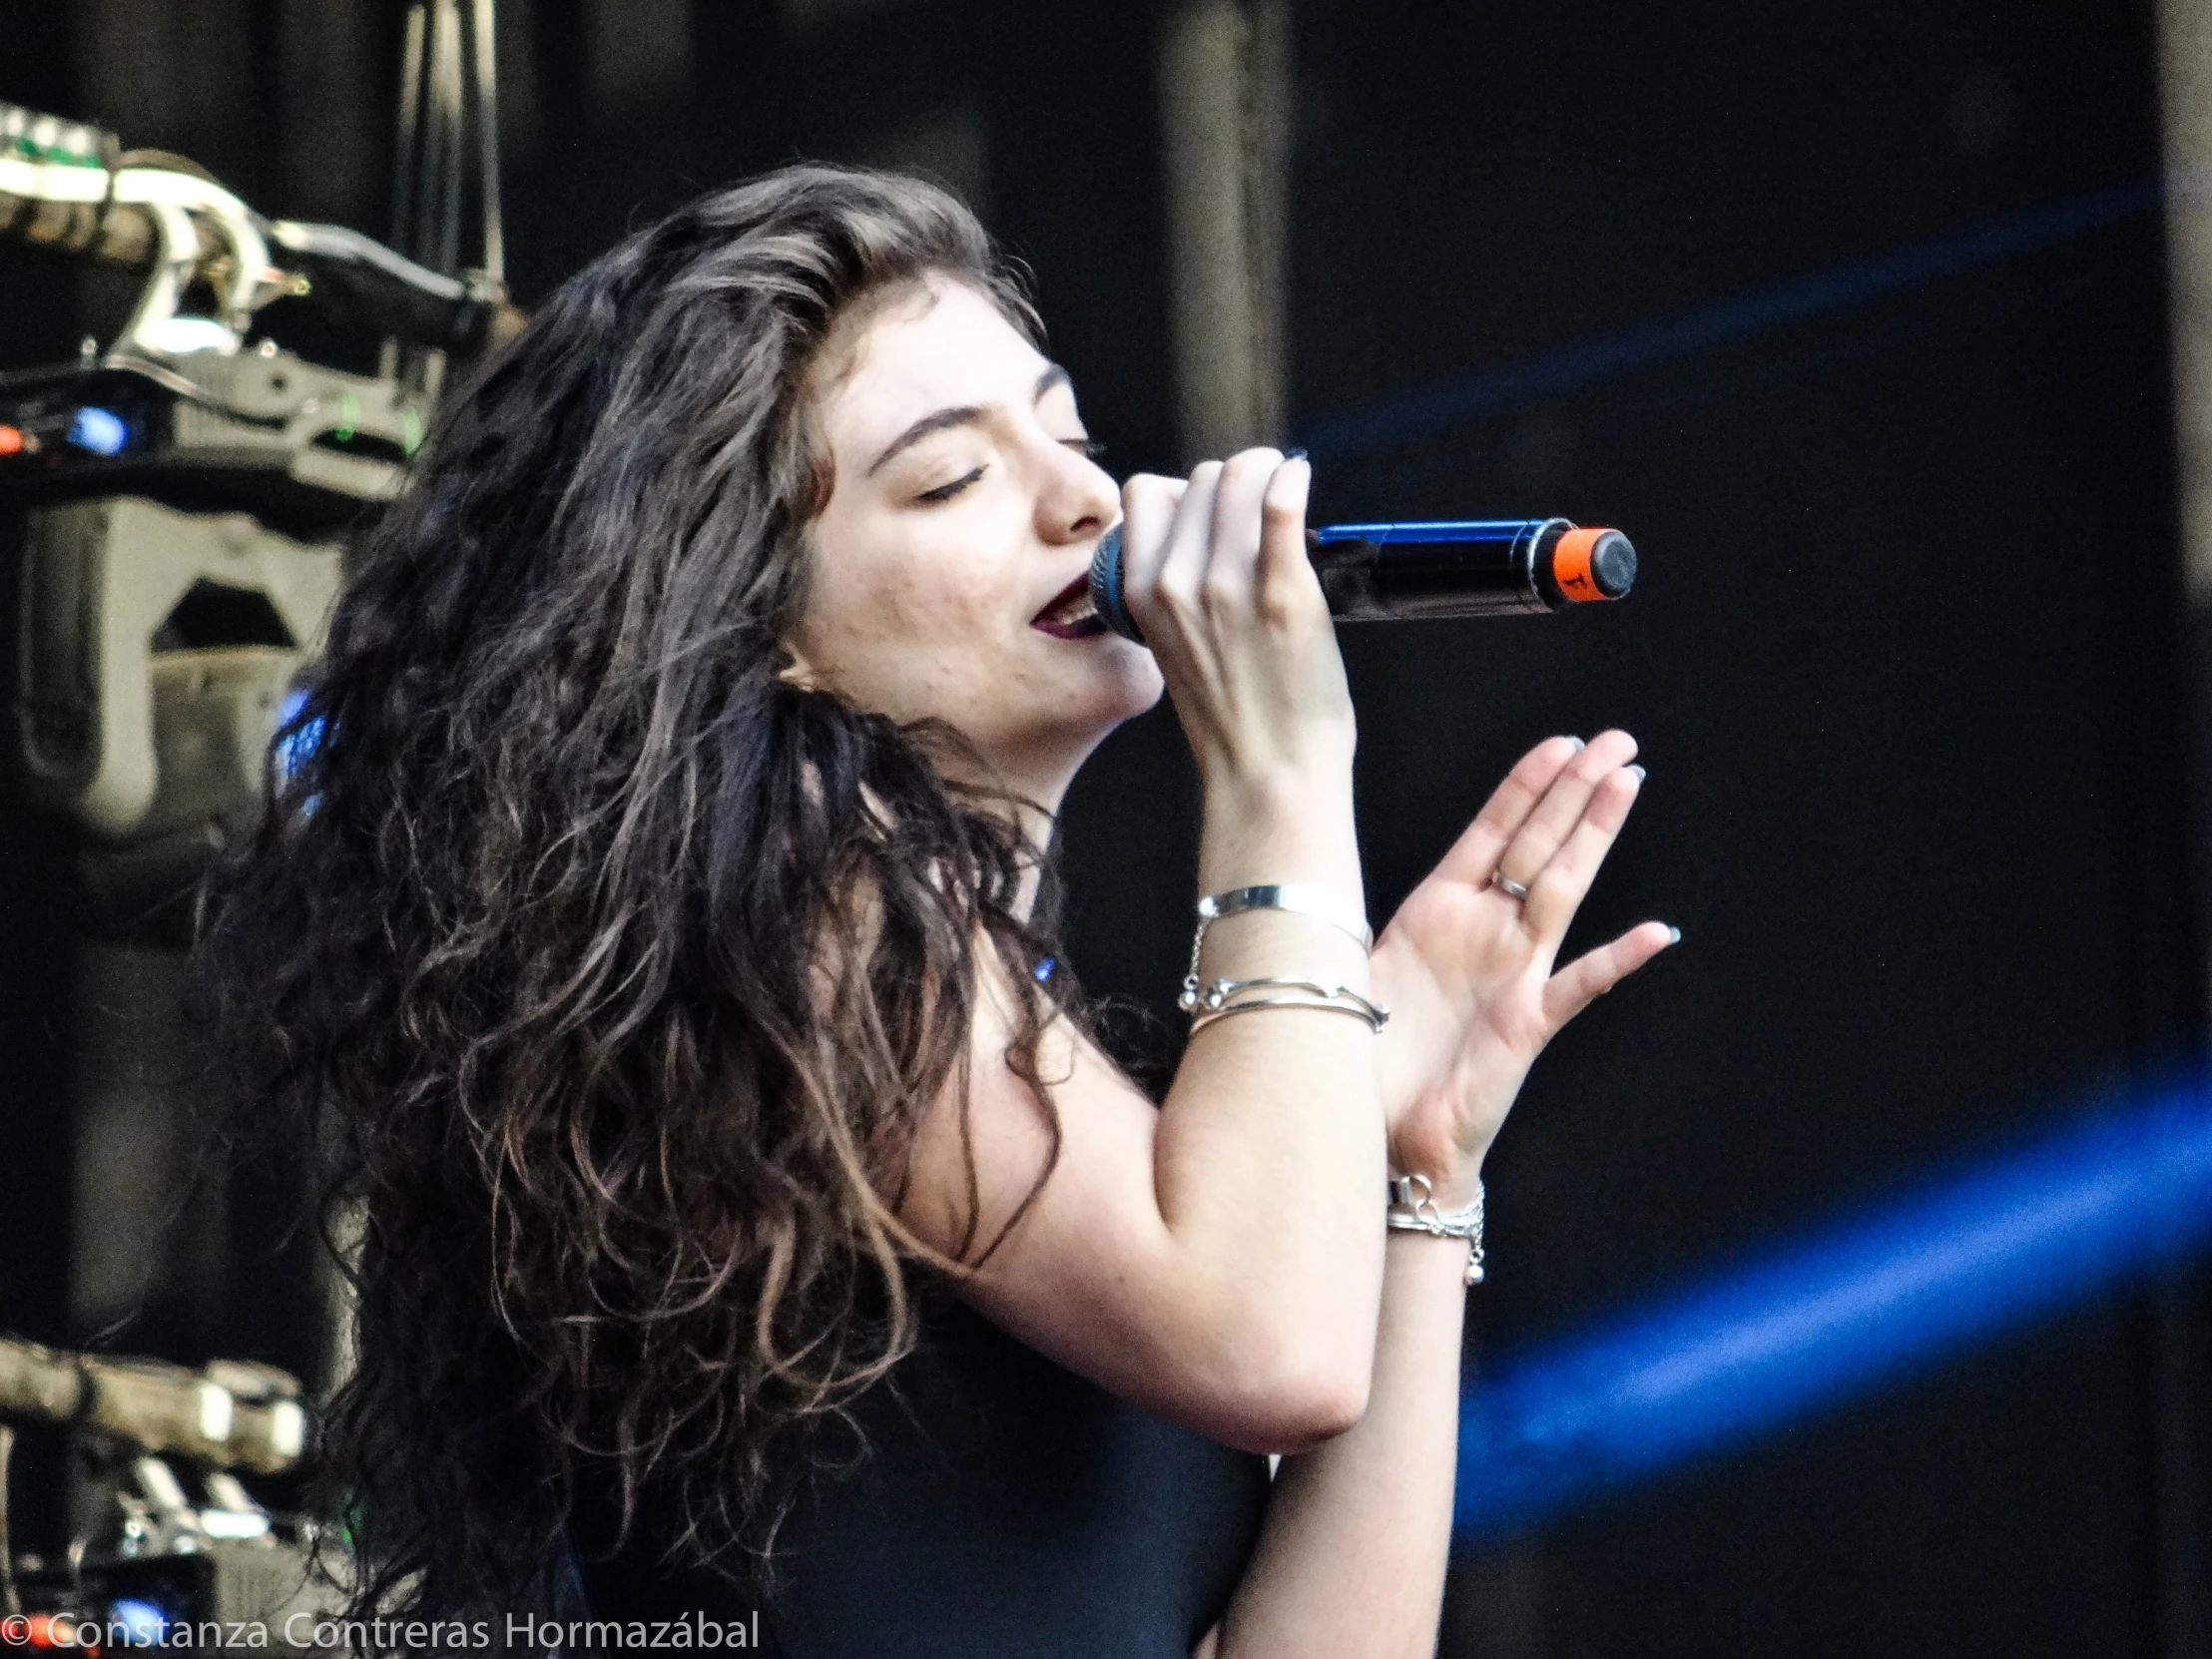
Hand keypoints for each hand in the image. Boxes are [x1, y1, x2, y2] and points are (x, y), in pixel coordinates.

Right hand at [1120, 451, 1353, 789]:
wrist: (1269, 773)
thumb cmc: (1233, 719)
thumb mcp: (1174, 644)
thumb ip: (1175, 588)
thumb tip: (1204, 531)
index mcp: (1141, 593)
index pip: (1145, 492)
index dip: (1182, 491)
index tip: (1212, 511)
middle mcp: (1176, 581)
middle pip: (1199, 477)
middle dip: (1233, 482)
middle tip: (1262, 508)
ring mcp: (1228, 584)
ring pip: (1238, 475)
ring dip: (1268, 472)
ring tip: (1286, 490)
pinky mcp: (1283, 592)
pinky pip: (1282, 505)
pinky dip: (1294, 480)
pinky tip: (1302, 481)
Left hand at [1371, 731, 1674, 1199]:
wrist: (1384, 1135)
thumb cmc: (1368, 1054)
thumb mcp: (1354, 969)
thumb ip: (1354, 922)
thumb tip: (1316, 873)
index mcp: (1440, 913)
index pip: (1492, 834)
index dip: (1524, 787)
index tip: (1561, 742)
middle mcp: (1485, 934)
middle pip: (1539, 846)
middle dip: (1576, 790)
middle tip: (1620, 740)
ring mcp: (1512, 975)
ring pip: (1562, 890)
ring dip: (1595, 836)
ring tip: (1629, 784)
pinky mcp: (1526, 1025)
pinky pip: (1579, 988)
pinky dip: (1618, 961)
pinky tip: (1656, 933)